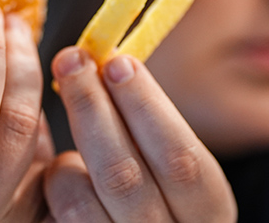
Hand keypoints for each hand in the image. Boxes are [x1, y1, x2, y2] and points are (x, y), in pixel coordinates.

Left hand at [45, 48, 236, 221]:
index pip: (181, 158)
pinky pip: (62, 215)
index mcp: (210, 210)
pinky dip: (58, 182)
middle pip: (123, 176)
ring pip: (81, 201)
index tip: (117, 61)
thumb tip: (109, 63)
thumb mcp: (180, 171)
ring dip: (70, 150)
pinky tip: (66, 166)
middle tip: (71, 60)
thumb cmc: (165, 195)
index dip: (147, 106)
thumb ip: (154, 130)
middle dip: (92, 108)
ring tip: (73, 115)